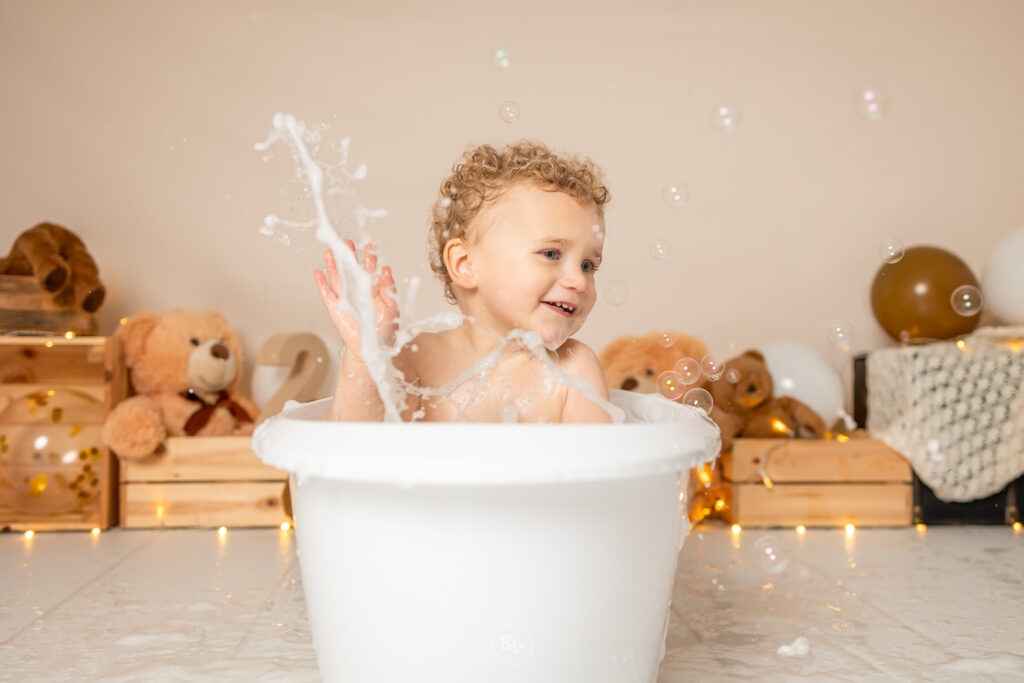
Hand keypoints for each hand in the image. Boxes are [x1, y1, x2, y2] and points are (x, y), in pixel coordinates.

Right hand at [314, 241, 398, 359]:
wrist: (374, 349)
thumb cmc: (385, 330)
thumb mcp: (392, 306)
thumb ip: (388, 288)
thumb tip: (386, 269)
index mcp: (373, 290)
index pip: (370, 270)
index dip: (369, 258)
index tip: (369, 246)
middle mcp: (358, 292)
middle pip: (351, 271)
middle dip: (348, 257)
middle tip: (346, 243)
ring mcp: (346, 300)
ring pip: (337, 279)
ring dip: (333, 266)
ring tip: (330, 252)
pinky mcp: (336, 310)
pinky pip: (327, 295)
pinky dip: (322, 285)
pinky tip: (318, 273)